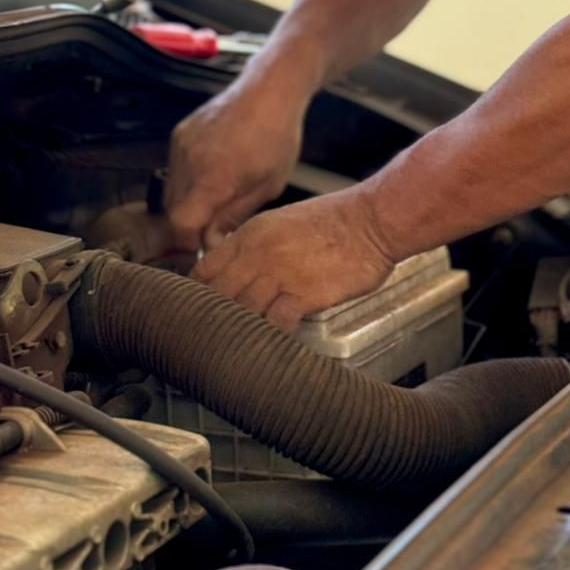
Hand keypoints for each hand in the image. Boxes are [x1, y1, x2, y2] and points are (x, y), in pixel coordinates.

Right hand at [165, 82, 305, 252]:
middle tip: (216, 219)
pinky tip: (216, 167)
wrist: (269, 89)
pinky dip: (189, 177)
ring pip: (172, 190)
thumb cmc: (277, 136)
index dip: (189, 241)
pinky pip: (175, 167)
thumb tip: (211, 242)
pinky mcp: (179, 133)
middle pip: (173, 210)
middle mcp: (189, 162)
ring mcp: (181, 145)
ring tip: (221, 189)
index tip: (204, 243)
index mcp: (213, 178)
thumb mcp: (267, 185)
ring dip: (189, 199)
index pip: (180, 225)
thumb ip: (234, 216)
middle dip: (191, 222)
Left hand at [191, 187, 394, 329]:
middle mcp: (258, 254)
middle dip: (212, 319)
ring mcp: (279, 275)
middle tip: (212, 339)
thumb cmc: (336, 221)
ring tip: (240, 348)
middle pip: (216, 296)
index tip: (198, 312)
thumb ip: (257, 246)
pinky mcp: (303, 295)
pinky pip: (274, 326)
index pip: (203, 270)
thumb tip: (238, 270)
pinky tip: (275, 344)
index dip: (197, 295)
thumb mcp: (284, 222)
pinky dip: (272, 339)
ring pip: (241, 313)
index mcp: (251, 234)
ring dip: (241, 331)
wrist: (371, 220)